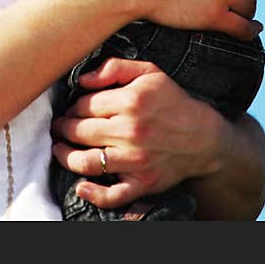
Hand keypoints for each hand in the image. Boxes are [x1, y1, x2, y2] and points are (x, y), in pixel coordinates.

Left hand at [51, 58, 224, 208]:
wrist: (205, 137)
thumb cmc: (173, 101)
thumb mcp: (149, 72)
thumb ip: (114, 68)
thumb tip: (82, 79)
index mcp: (131, 101)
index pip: (84, 105)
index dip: (72, 106)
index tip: (71, 108)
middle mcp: (131, 131)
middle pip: (80, 131)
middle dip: (64, 128)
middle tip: (59, 127)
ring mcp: (136, 160)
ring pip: (87, 161)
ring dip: (65, 155)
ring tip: (59, 148)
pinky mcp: (144, 183)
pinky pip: (112, 195)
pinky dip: (92, 193)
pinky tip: (80, 186)